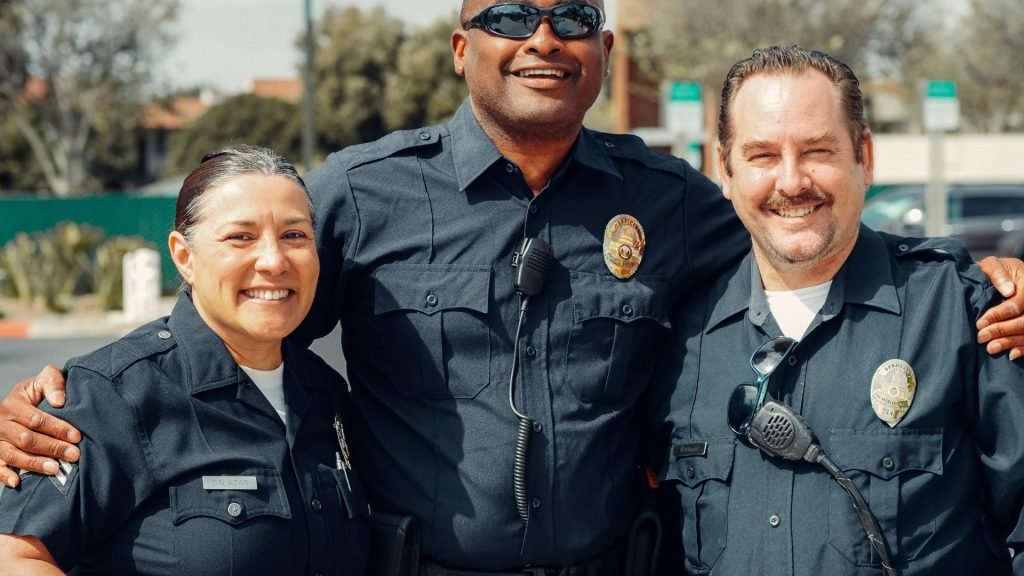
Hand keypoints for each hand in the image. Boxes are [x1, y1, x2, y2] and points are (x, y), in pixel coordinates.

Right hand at [0, 366, 79, 488]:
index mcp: (13, 403)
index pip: (36, 419)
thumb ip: (53, 383)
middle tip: (74, 455)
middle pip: (26, 439)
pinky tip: (18, 481)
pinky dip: (4, 475)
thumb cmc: (40, 391)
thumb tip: (60, 401)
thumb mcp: (45, 379)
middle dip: (52, 448)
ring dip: (34, 463)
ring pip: (12, 454)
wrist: (23, 400)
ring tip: (55, 469)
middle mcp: (1, 422)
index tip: (76, 436)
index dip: (57, 428)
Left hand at [977, 256, 1023, 359]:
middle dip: (1002, 330)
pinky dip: (1023, 348)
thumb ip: (997, 273)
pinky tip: (1011, 354)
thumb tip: (1008, 290)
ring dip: (1011, 342)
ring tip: (991, 348)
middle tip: (981, 338)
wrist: (999, 276)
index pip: (1017, 304)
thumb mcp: (992, 264)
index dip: (998, 315)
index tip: (980, 323)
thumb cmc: (993, 271)